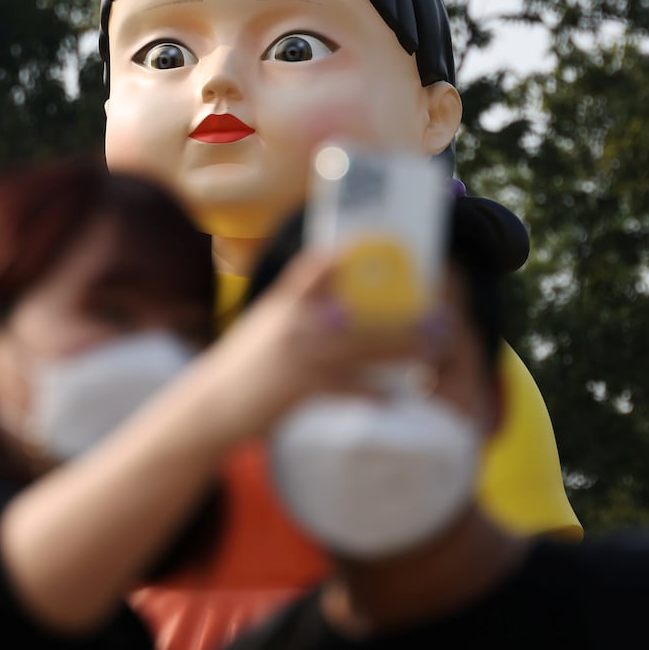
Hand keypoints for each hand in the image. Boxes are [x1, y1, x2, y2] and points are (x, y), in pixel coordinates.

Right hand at [182, 250, 435, 447]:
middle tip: (437, 316)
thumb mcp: (267, 325)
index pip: (318, 266)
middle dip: (401, 315)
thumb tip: (342, 301)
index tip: (385, 246)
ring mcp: (297, 354)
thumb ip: (299, 309)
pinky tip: (395, 395)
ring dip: (400, 349)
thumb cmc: (244, 365)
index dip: (349, 252)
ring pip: (361, 348)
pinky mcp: (299, 387)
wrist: (211, 404)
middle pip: (359, 312)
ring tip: (431, 349)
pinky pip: (347, 388)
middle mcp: (292, 322)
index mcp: (284, 302)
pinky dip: (373, 392)